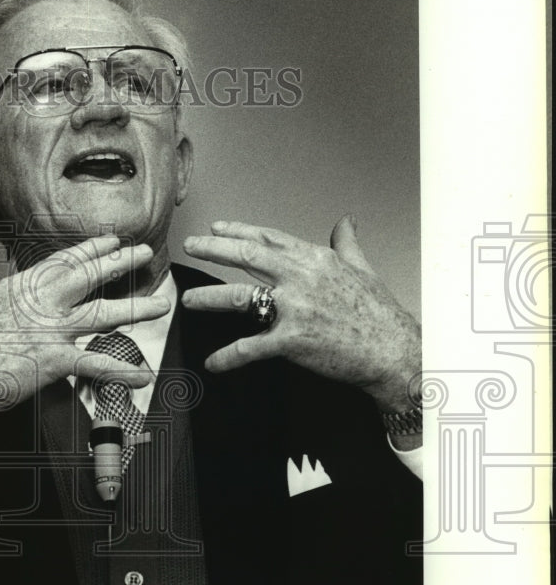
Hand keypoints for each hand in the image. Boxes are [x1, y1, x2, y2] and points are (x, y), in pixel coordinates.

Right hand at [0, 235, 170, 455]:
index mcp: (18, 288)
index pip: (61, 262)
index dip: (90, 250)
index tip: (111, 240)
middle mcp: (38, 302)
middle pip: (87, 277)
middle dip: (119, 263)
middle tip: (144, 251)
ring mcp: (48, 330)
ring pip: (101, 313)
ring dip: (134, 307)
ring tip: (161, 303)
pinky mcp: (53, 360)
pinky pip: (95, 365)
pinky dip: (121, 372)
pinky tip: (143, 375)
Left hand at [180, 216, 420, 413]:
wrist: (394, 351)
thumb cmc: (380, 314)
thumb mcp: (363, 269)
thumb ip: (347, 243)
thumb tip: (346, 222)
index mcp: (315, 260)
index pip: (268, 239)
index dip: (239, 231)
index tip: (216, 228)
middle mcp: (301, 279)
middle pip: (247, 256)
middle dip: (213, 249)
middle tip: (191, 245)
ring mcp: (295, 309)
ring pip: (240, 297)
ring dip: (209, 298)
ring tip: (189, 300)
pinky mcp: (292, 341)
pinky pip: (250, 348)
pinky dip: (228, 357)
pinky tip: (212, 362)